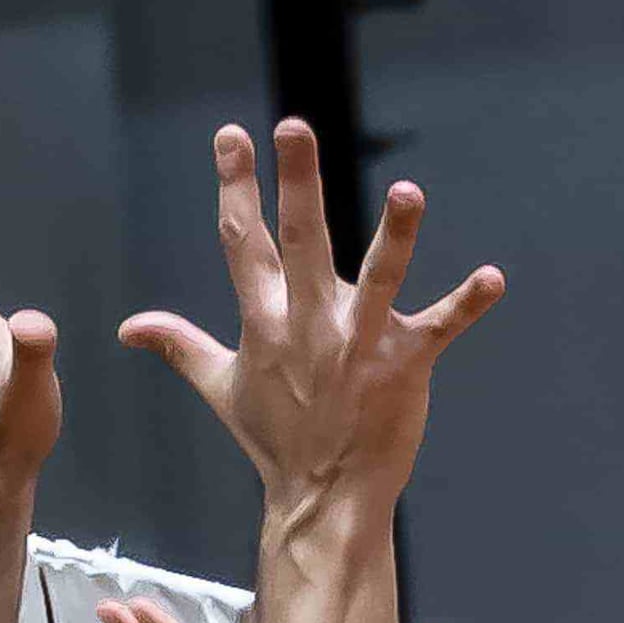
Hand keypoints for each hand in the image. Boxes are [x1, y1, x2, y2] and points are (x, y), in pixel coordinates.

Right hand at [121, 121, 502, 513]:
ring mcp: (359, 343)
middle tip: (293, 126)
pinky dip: (467, 303)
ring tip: (409, 192)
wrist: (323, 496)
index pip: (244, 242)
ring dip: (395, 236)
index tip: (232, 135)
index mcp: (264, 322)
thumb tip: (128, 327)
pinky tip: (494, 278)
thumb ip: (180, 345)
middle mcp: (309, 325)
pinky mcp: (404, 365)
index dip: (237, 187)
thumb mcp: (220, 386)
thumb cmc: (274, 438)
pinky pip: (440, 327)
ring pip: (378, 279)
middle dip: (297, 183)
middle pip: (300, 241)